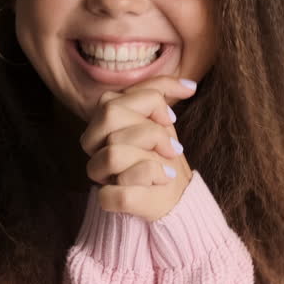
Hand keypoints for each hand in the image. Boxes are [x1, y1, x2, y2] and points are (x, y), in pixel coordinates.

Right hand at [79, 75, 197, 220]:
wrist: (173, 194)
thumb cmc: (162, 155)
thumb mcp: (161, 120)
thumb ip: (162, 93)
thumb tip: (190, 85)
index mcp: (99, 122)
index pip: (114, 98)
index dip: (151, 101)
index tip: (172, 117)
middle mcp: (92, 145)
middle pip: (110, 115)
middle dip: (151, 128)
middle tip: (172, 145)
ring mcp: (99, 172)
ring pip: (114, 151)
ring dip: (153, 154)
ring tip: (170, 161)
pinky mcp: (108, 198)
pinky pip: (122, 184)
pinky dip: (151, 176)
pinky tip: (164, 178)